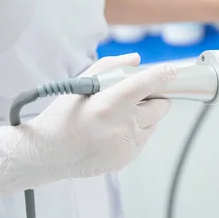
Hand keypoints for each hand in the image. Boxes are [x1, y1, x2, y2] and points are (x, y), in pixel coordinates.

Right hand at [0, 53, 175, 193]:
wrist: (46, 154)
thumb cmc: (63, 115)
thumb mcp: (81, 85)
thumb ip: (111, 68)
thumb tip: (137, 60)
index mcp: (109, 104)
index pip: (144, 84)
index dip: (162, 75)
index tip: (172, 70)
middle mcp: (122, 125)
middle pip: (160, 107)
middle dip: (155, 98)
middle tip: (138, 97)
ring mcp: (126, 144)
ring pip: (153, 124)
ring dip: (144, 117)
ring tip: (118, 117)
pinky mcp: (127, 158)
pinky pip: (143, 140)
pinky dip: (135, 133)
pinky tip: (113, 132)